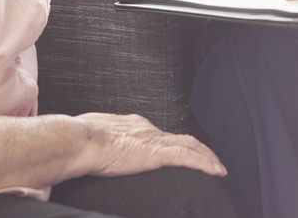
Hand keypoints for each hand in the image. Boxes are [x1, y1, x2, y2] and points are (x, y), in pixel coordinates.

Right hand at [75, 112, 225, 177]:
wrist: (80, 141)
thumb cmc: (79, 141)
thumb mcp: (92, 138)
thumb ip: (99, 145)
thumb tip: (89, 154)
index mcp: (132, 126)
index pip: (159, 134)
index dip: (172, 143)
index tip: (179, 151)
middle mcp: (146, 129)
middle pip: (180, 137)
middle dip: (197, 148)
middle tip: (209, 159)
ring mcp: (153, 140)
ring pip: (190, 145)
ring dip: (207, 156)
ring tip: (218, 167)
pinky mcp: (156, 153)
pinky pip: (187, 157)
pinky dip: (204, 163)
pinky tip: (215, 171)